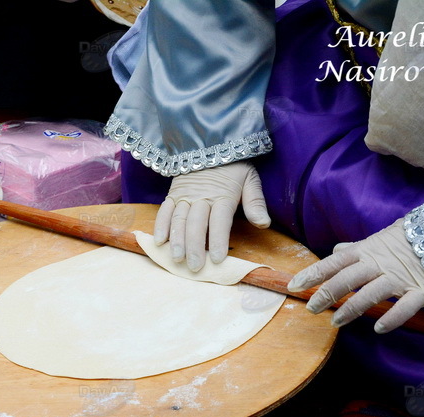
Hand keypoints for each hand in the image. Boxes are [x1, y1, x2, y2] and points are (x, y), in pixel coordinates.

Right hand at [153, 161, 270, 271]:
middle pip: (196, 224)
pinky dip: (160, 225)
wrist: (210, 143)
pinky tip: (159, 241)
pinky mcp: (173, 194)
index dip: (217, 240)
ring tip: (176, 258)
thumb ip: (255, 203)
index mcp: (223, 195)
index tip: (217, 259)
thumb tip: (264, 224)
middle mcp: (202, 197)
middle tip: (194, 267)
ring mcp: (185, 195)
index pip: (219, 221)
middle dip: (194, 247)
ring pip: (179, 219)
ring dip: (176, 240)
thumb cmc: (234, 166)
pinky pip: (165, 210)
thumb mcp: (250, 179)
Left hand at [287, 219, 423, 332]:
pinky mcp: (421, 292)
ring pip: (372, 293)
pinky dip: (392, 318)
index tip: (294, 284)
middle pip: (348, 278)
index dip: (314, 273)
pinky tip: (378, 328)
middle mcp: (380, 264)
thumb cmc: (408, 241)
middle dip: (327, 293)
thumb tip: (336, 251)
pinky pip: (406, 307)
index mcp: (367, 251)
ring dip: (352, 308)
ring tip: (336, 321)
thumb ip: (356, 249)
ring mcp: (400, 278)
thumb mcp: (378, 240)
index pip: (334, 262)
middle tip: (312, 308)